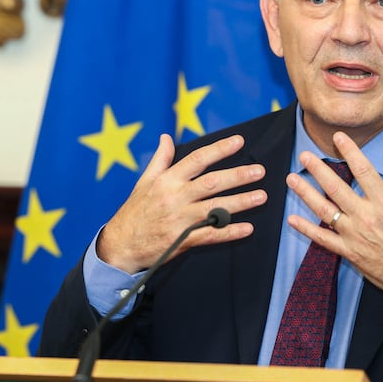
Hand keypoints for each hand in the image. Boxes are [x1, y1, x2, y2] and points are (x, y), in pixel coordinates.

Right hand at [96, 133, 266, 273]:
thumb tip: (166, 137)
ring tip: (261, 196)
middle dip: (237, 176)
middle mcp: (174, 197)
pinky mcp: (183, 240)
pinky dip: (230, 232)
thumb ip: (160, 159)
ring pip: (215, 208)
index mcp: (166, 180)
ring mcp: (179, 220)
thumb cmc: (135, 211)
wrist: (121, 244)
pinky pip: (211, 235)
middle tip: (259, 171)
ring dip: (240, 202)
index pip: (197, 159)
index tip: (239, 142)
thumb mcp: (144, 181)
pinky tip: (247, 228)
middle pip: (211, 183)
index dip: (219, 150)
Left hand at [286, 131, 382, 304]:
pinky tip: (291, 219)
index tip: (337, 137)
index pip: (364, 172)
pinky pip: (322, 239)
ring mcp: (354, 236)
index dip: (350, 152)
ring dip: (305, 194)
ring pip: (324, 211)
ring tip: (291, 179)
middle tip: (303, 155)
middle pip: (336, 188)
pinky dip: (305, 229)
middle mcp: (367, 218)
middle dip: (318, 170)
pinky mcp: (348, 252)